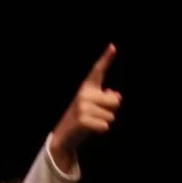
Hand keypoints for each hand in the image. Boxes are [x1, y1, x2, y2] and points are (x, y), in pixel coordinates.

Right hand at [50, 45, 120, 163]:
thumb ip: (107, 98)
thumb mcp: (93, 105)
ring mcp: (82, 106)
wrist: (64, 136)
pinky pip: (105, 125)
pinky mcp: (83, 119)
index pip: (98, 70)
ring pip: (111, 116)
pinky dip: (101, 130)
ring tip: (91, 122)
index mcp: (87, 87)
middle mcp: (84, 93)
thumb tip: (117, 97)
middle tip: (96, 115)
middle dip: (111, 111)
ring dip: (105, 121)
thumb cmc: (82, 118)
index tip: (113, 46)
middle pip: (115, 102)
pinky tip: (90, 129)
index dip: (106, 58)